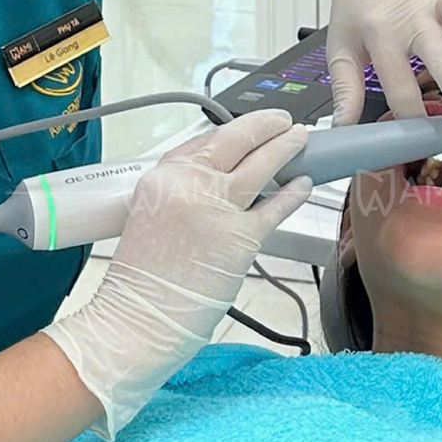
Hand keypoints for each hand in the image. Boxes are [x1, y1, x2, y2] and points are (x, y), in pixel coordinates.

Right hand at [42, 109, 312, 438]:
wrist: (138, 320)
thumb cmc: (140, 283)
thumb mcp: (146, 218)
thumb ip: (178, 195)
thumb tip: (213, 184)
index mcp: (160, 178)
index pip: (204, 140)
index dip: (232, 131)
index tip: (246, 128)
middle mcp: (189, 184)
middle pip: (236, 139)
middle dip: (265, 125)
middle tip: (282, 121)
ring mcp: (218, 208)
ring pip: (263, 163)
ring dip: (286, 146)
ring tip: (299, 138)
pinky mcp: (242, 237)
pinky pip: (276, 206)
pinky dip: (293, 192)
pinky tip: (303, 184)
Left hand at [316, 0, 441, 127]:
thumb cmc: (357, 6)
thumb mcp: (340, 46)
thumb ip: (346, 87)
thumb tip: (345, 128)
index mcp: (381, 37)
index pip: (399, 85)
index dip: (409, 117)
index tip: (424, 143)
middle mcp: (412, 19)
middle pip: (436, 55)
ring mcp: (436, 0)